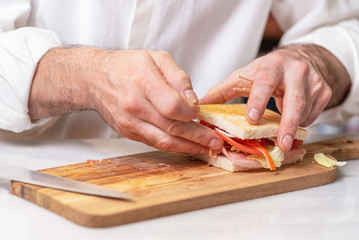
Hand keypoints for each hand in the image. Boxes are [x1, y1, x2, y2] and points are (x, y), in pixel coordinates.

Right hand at [29, 47, 222, 153]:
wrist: (95, 78)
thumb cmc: (127, 66)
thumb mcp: (156, 58)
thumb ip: (178, 77)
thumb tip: (193, 99)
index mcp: (143, 82)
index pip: (174, 107)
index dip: (192, 114)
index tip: (201, 113)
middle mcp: (135, 106)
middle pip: (172, 128)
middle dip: (198, 137)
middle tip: (216, 142)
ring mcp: (130, 122)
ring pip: (164, 141)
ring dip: (188, 147)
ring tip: (207, 148)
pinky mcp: (129, 132)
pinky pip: (154, 143)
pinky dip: (173, 146)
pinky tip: (187, 145)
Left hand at [200, 44, 350, 150]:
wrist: (300, 59)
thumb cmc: (266, 71)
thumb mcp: (244, 76)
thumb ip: (222, 91)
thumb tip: (199, 106)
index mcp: (271, 65)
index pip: (264, 83)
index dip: (258, 100)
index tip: (252, 119)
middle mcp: (296, 71)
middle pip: (294, 100)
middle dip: (288, 123)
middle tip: (282, 144)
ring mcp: (314, 81)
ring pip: (306, 110)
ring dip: (295, 127)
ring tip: (287, 142)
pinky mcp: (324, 91)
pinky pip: (315, 114)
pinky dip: (303, 123)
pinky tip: (294, 124)